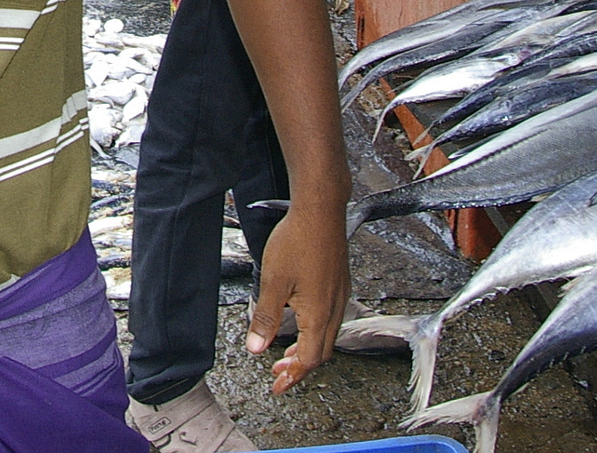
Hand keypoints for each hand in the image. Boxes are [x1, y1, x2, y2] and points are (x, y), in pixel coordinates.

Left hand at [246, 203, 349, 394]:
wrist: (321, 211)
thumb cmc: (297, 241)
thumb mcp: (273, 281)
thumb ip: (267, 318)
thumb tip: (256, 348)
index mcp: (318, 314)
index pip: (308, 359)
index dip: (292, 376)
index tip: (277, 385)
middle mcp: (335, 309)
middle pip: (320, 353)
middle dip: (299, 368)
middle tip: (279, 373)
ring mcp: (340, 296)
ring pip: (327, 337)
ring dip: (308, 350)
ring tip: (286, 355)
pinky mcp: (340, 284)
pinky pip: (331, 320)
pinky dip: (315, 333)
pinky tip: (302, 323)